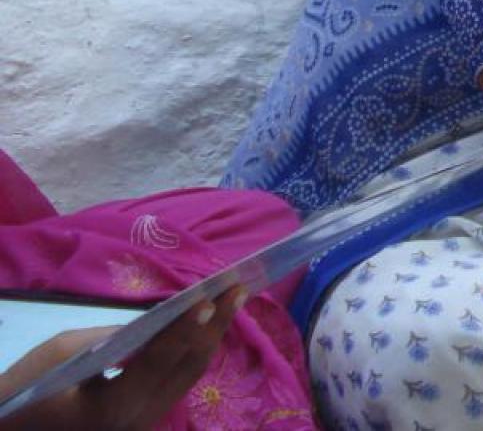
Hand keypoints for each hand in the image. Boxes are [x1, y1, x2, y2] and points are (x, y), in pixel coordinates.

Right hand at [0, 288, 245, 430]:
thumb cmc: (30, 385)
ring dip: (212, 336)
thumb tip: (159, 323)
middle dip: (216, 326)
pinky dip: (194, 351)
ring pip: (190, 376)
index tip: (210, 298)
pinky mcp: (146, 416)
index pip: (160, 360)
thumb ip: (116, 336)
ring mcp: (146, 421)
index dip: (187, 328)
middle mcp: (139, 418)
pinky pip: (179, 381)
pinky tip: (208, 326)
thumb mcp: (62, 352)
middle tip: (238, 288)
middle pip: (188, 368)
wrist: (18, 426)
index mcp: (114, 405)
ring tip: (233, 300)